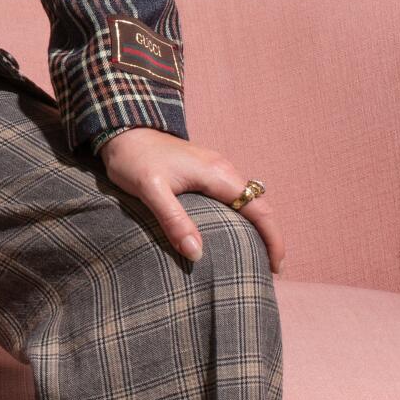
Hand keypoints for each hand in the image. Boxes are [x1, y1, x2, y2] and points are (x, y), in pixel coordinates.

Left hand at [96, 128, 284, 273]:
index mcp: (217, 174)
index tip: (277, 267)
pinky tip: (232, 233)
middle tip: (269, 270)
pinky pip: (232, 197)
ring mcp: (215, 169)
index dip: (272, 239)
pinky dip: (241, 217)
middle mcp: (223, 169)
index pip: (259, 209)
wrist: (122, 130)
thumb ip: (174, 221)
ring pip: (247, 201)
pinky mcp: (204, 171)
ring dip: (256, 227)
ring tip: (256, 257)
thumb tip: (197, 254)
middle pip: (258, 206)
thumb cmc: (134, 159)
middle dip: (269, 237)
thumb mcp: (151, 191)